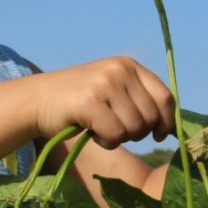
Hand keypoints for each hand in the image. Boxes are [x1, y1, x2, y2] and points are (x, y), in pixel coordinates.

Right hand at [34, 56, 174, 149]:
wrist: (38, 99)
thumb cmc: (79, 101)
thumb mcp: (112, 89)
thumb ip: (138, 98)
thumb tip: (169, 125)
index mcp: (129, 65)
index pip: (165, 97)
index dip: (166, 122)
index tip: (158, 135)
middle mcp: (120, 69)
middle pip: (150, 117)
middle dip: (138, 133)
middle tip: (116, 130)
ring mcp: (104, 84)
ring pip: (134, 129)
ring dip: (119, 138)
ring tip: (101, 128)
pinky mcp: (90, 101)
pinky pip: (115, 135)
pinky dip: (106, 142)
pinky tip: (93, 133)